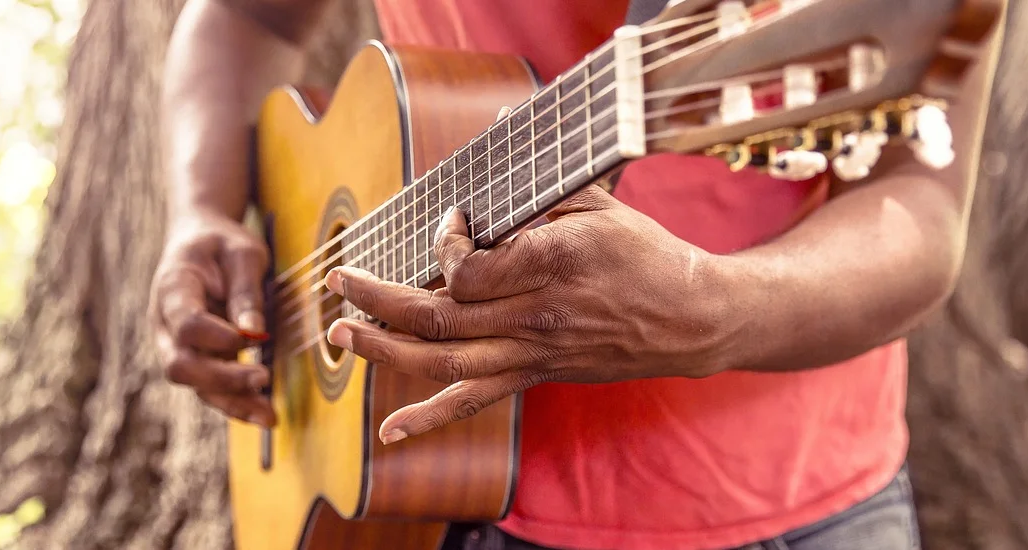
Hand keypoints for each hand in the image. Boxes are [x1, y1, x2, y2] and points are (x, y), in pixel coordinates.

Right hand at [150, 211, 274, 425]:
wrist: (198, 240)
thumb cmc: (222, 244)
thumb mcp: (242, 252)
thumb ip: (246, 291)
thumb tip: (254, 334)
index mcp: (173, 288)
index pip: (185, 322)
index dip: (215, 336)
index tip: (250, 339)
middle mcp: (165, 324)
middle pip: (180, 364)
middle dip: (221, 379)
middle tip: (263, 378)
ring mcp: (176, 345)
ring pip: (195, 385)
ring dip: (232, 402)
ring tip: (269, 417)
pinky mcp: (196, 359)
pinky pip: (210, 389)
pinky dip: (236, 402)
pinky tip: (264, 414)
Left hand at [324, 185, 738, 443]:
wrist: (689, 318)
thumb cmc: (644, 254)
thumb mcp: (598, 203)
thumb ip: (540, 182)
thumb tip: (499, 127)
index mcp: (551, 265)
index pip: (467, 269)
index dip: (441, 245)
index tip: (448, 222)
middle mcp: (535, 317)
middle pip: (437, 317)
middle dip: (377, 299)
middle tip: (338, 280)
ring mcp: (532, 353)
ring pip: (442, 361)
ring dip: (383, 350)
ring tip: (340, 334)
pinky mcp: (534, 376)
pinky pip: (474, 402)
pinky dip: (429, 418)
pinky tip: (390, 434)